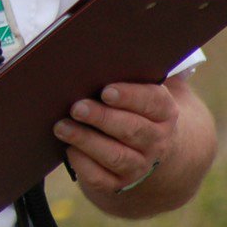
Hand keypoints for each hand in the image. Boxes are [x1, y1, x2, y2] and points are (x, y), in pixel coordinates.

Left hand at [53, 82, 177, 194]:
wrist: (151, 155)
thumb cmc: (136, 110)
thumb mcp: (146, 91)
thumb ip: (138, 70)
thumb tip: (113, 42)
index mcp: (165, 113)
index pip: (153, 103)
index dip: (130, 97)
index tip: (107, 90)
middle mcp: (156, 142)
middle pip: (132, 130)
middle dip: (102, 118)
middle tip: (77, 106)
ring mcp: (139, 166)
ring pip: (115, 156)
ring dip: (87, 141)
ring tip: (62, 126)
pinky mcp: (118, 184)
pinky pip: (100, 178)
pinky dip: (83, 164)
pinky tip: (68, 148)